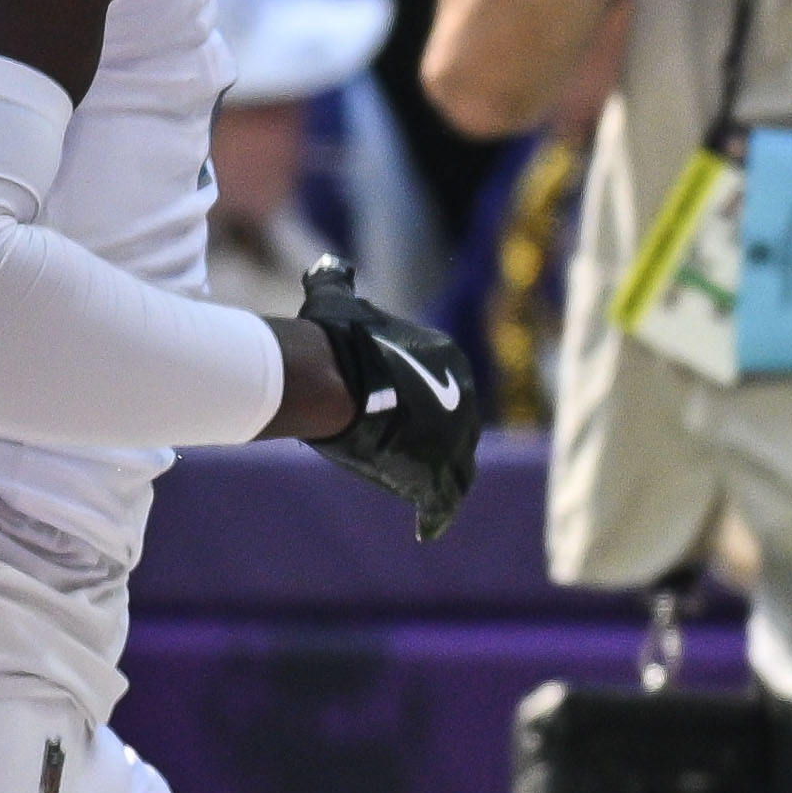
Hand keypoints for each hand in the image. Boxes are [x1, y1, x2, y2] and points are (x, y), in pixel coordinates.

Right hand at [290, 259, 480, 539]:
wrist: (336, 378)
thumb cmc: (335, 338)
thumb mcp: (338, 300)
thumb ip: (336, 280)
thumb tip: (327, 264)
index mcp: (449, 360)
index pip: (445, 388)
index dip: (424, 407)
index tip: (400, 417)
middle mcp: (464, 401)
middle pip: (455, 430)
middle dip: (436, 445)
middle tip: (407, 458)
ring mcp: (454, 440)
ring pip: (456, 468)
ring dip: (443, 481)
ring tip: (424, 494)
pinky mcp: (438, 472)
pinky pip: (443, 500)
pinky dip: (436, 514)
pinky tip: (428, 528)